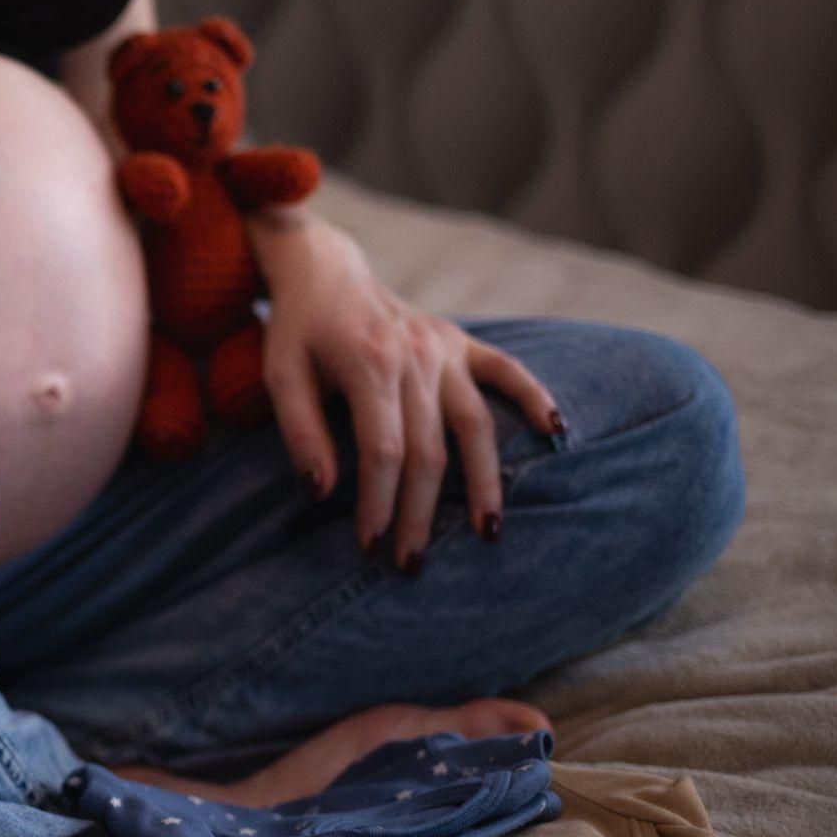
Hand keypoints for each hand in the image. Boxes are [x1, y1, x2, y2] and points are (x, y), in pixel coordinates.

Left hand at [250, 207, 562, 570]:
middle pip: (429, 450)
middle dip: (420, 513)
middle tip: (411, 563)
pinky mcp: (462, 342)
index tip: (370, 546)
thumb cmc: (299, 332)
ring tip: (487, 533)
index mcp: (369, 365)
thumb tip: (320, 494)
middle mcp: (415, 357)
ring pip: (476, 424)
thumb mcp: (281, 376)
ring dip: (485, 481)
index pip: (383, 451)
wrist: (325, 272)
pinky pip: (507, 370)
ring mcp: (444, 348)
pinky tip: (556, 431)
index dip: (378, 503)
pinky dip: (533, 398)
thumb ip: (300, 434)